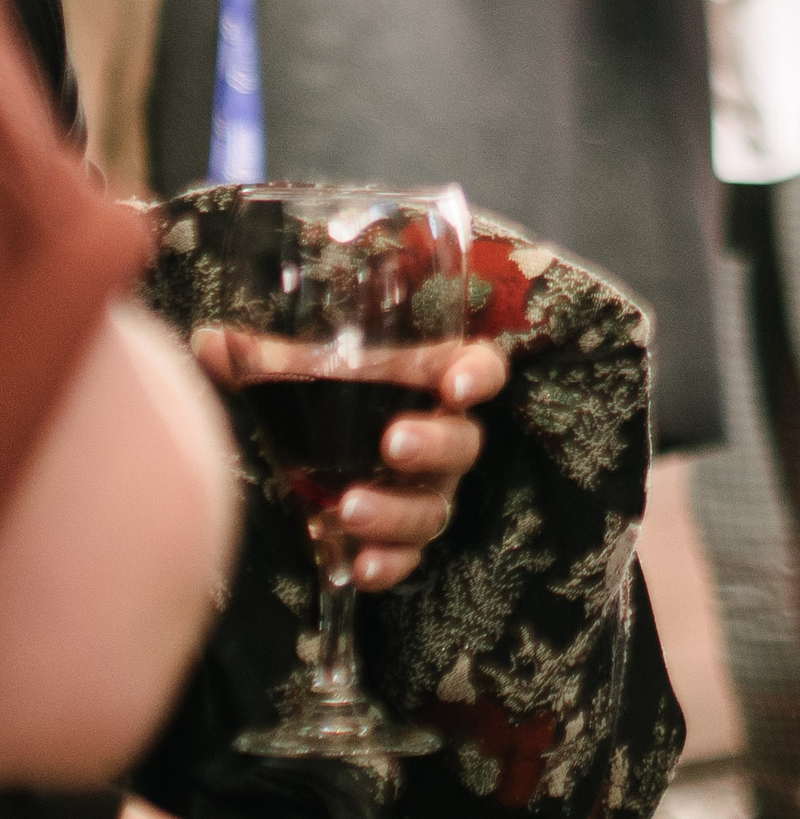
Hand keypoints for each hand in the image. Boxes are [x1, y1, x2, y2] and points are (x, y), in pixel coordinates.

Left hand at [193, 336, 509, 590]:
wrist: (305, 461)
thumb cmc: (320, 398)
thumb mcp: (294, 372)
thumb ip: (260, 358)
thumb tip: (208, 341)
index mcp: (429, 380)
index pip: (481, 368)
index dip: (478, 375)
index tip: (456, 385)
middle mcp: (440, 437)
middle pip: (465, 443)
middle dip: (435, 445)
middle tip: (392, 443)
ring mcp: (425, 492)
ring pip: (436, 507)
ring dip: (398, 511)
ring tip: (349, 508)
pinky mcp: (399, 538)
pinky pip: (411, 557)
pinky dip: (390, 563)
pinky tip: (359, 567)